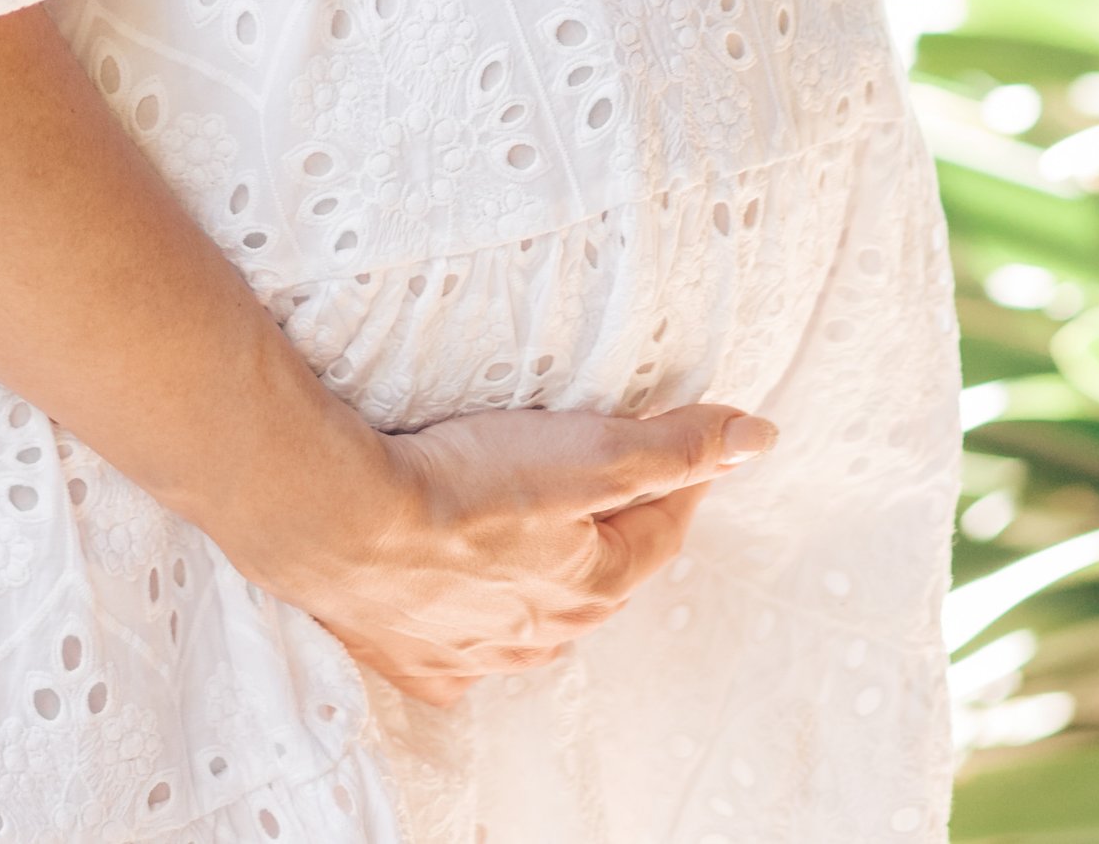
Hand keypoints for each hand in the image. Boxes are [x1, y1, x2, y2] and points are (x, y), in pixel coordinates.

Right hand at [259, 398, 776, 706]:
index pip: (658, 531)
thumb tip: (760, 437)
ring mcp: (477, 655)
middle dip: (608, 532)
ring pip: (531, 619)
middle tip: (603, 480)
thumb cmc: (462, 482)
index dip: (678, 482)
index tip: (686, 444)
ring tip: (527, 529)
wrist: (338, 520)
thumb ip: (672, 446)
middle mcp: (543, 636)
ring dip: (540, 579)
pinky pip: (461, 647)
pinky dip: (471, 619)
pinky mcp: (417, 662)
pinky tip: (456, 592)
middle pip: (595, 578)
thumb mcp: (584, 450)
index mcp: (591, 587)